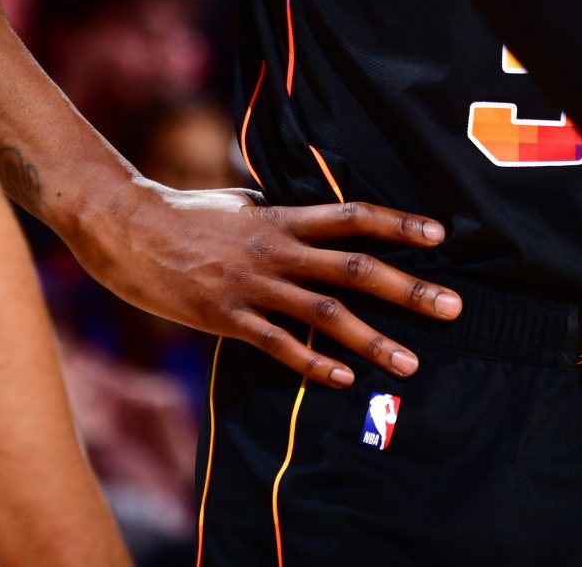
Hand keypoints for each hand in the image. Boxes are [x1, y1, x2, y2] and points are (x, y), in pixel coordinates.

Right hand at [67, 182, 459, 388]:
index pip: (352, 216)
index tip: (439, 234)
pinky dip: (313, 363)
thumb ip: (282, 214)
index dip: (397, 223)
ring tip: (411, 362)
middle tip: (454, 308)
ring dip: (373, 339)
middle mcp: (276, 250)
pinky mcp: (226, 318)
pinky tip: (343, 379)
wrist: (127, 229)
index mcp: (281, 218)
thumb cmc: (187, 214)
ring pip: (325, 314)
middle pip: (355, 269)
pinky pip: (278, 344)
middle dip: (409, 290)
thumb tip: (316, 213)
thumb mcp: (242, 203)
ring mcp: (252, 286)